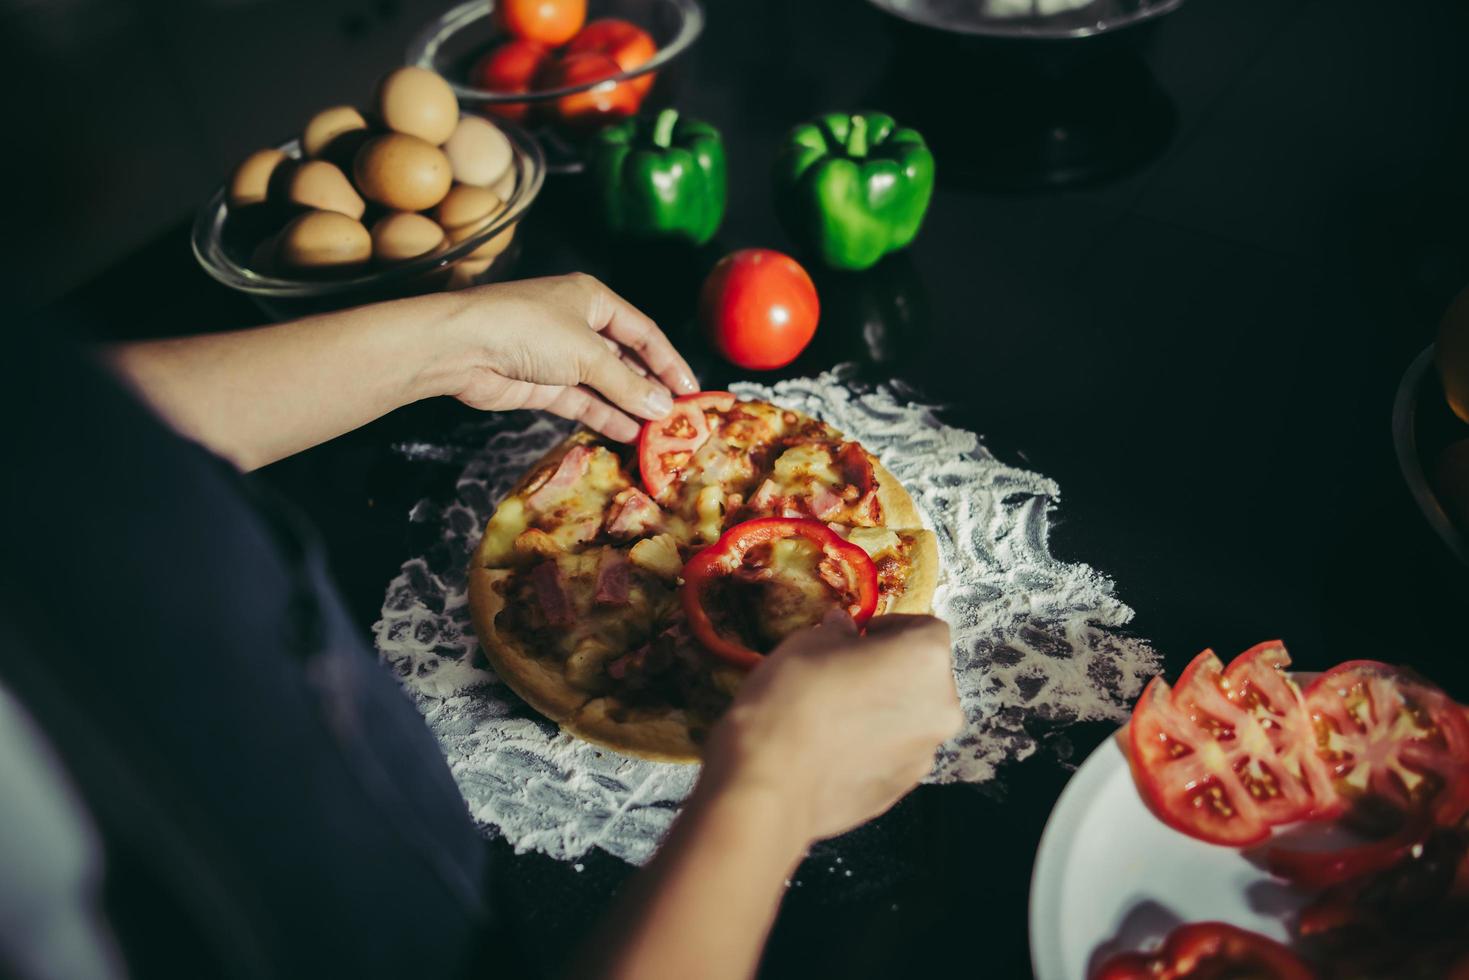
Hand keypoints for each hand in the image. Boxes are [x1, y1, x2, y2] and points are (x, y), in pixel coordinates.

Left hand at [441, 273, 698, 441]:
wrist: (462, 346)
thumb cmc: (528, 330)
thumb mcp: (586, 354)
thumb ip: (626, 384)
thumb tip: (663, 408)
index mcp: (593, 300)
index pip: (644, 333)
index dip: (669, 362)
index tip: (691, 390)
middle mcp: (579, 325)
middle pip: (625, 360)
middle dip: (650, 389)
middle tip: (677, 418)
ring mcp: (560, 357)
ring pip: (605, 385)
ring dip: (629, 407)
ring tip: (657, 433)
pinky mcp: (543, 385)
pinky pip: (583, 402)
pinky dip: (604, 417)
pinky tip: (628, 434)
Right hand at [699, 612, 961, 847]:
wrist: (770, 784)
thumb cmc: (792, 697)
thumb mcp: (807, 643)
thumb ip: (838, 632)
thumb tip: (844, 630)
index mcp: (926, 659)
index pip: (926, 627)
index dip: (891, 628)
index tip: (859, 636)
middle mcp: (941, 707)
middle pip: (925, 678)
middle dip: (893, 672)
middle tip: (847, 675)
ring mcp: (925, 754)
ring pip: (911, 719)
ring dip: (885, 711)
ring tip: (836, 717)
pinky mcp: (902, 790)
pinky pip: (894, 755)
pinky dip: (874, 747)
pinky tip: (834, 750)